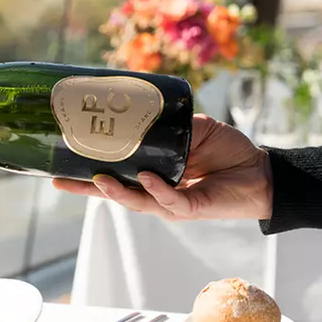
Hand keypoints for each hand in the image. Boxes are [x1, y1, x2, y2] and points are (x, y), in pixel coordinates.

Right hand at [53, 114, 272, 220]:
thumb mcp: (196, 129)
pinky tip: (147, 178)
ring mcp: (171, 203)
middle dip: (85, 188)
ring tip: (97, 181)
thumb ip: (173, 126)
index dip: (89, 170)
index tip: (61, 163)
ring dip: (115, 191)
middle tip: (58, 180)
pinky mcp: (191, 209)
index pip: (116, 173)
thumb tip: (146, 111)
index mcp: (153, 174)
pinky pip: (169, 201)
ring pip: (136, 201)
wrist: (263, 172)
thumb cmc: (229, 152)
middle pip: (114, 192)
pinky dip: (157, 189)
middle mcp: (156, 191)